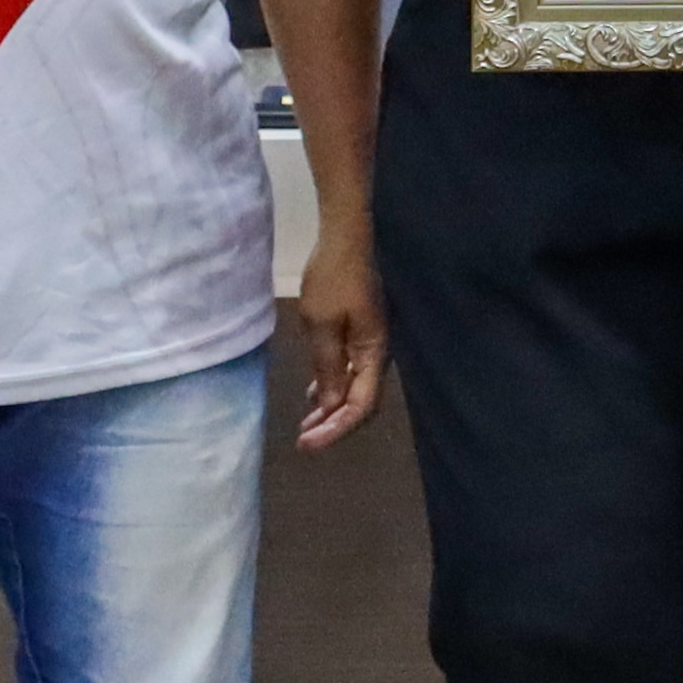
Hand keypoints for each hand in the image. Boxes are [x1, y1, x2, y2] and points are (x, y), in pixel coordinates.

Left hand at [286, 225, 390, 448]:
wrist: (348, 238)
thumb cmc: (333, 278)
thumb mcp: (322, 324)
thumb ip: (327, 366)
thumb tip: (331, 405)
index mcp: (373, 353)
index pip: (360, 406)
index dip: (335, 430)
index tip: (307, 444)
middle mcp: (378, 353)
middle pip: (362, 402)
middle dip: (334, 425)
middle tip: (304, 440)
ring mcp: (371, 343)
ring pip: (355, 388)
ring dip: (331, 408)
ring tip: (306, 424)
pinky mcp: (361, 332)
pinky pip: (350, 370)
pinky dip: (332, 386)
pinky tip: (315, 392)